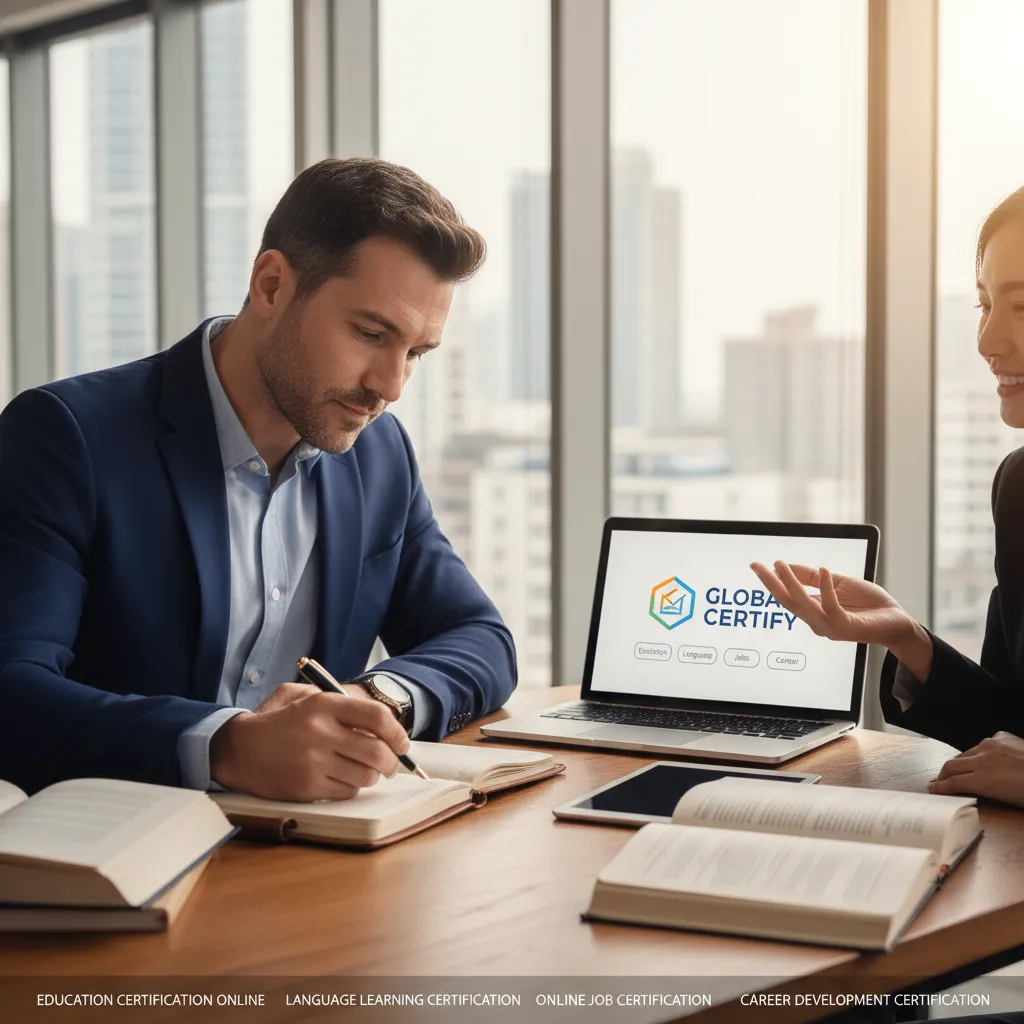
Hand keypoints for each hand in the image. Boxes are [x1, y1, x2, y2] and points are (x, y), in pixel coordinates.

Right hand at [209, 683, 410, 801]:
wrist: (238, 750)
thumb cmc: (274, 722)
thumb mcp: (301, 695)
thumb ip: (337, 700)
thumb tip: (377, 718)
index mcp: (322, 706)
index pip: (376, 717)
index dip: (397, 731)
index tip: (403, 742)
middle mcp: (320, 733)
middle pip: (377, 752)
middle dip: (392, 761)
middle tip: (391, 763)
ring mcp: (314, 763)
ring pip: (365, 776)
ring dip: (372, 775)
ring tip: (364, 770)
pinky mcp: (307, 788)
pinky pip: (347, 792)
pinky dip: (351, 787)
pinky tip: (341, 778)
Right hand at [750, 561, 908, 644]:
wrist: (897, 622)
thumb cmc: (868, 604)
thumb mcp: (837, 583)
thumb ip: (813, 578)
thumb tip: (787, 567)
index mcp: (814, 612)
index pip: (787, 596)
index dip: (771, 581)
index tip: (757, 565)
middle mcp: (817, 622)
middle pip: (788, 602)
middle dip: (771, 583)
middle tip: (757, 566)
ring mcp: (830, 627)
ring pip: (804, 605)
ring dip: (791, 583)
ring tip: (780, 565)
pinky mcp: (846, 626)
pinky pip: (831, 606)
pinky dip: (826, 588)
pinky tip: (824, 570)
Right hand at [929, 732, 1023, 804]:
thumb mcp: (1008, 800)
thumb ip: (986, 792)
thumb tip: (974, 791)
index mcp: (983, 778)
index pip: (952, 782)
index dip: (940, 787)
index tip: (932, 790)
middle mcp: (982, 759)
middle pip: (952, 765)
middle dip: (942, 775)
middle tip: (937, 782)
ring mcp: (991, 745)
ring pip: (965, 753)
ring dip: (958, 763)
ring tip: (956, 771)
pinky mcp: (1002, 738)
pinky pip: (983, 745)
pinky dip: (978, 753)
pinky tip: (984, 759)